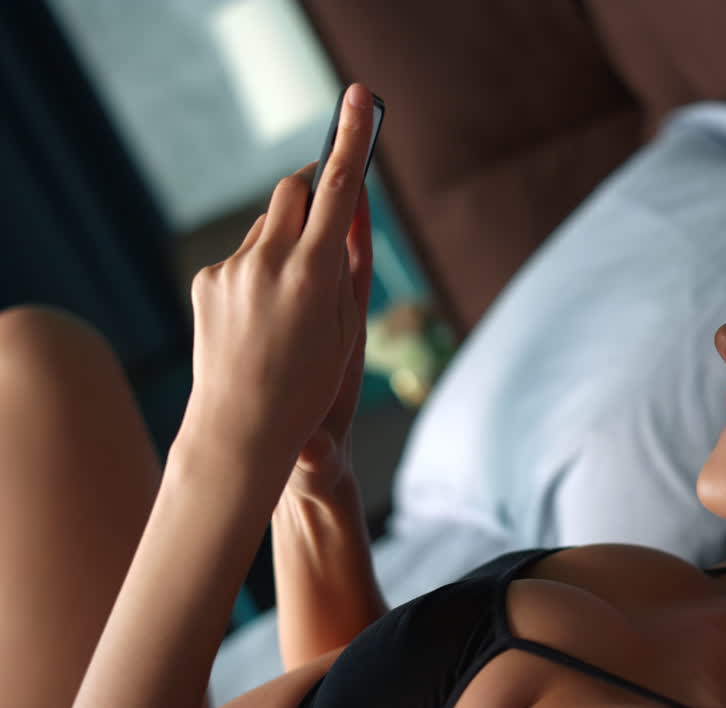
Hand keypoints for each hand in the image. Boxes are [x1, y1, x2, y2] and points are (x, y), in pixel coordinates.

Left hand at [185, 83, 375, 481]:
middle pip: (295, 190)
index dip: (353, 141)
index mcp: (313, 275)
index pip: (339, 191)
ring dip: (287, 237)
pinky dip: (260, 267)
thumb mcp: (344, 327)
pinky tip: (262, 314)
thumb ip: (344, 263)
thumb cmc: (307, 387)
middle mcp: (268, 262)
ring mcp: (232, 269)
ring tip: (292, 297)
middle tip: (330, 209)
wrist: (238, 430)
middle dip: (315, 189)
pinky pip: (243, 254)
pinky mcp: (207, 280)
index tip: (360, 100)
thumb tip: (343, 212)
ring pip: (269, 224)